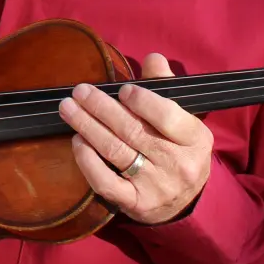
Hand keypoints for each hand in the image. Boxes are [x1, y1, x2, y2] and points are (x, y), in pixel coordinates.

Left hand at [57, 53, 213, 224]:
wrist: (185, 201)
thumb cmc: (180, 150)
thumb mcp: (183, 120)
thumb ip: (166, 87)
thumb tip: (153, 59)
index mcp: (195, 139)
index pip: (167, 116)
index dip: (142, 101)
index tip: (120, 89)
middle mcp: (178, 165)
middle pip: (133, 131)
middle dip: (101, 107)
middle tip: (80, 91)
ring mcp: (156, 186)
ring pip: (115, 151)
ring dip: (87, 126)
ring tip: (68, 108)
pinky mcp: (135, 203)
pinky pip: (106, 182)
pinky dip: (88, 161)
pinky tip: (76, 141)